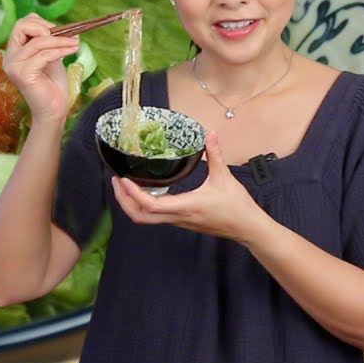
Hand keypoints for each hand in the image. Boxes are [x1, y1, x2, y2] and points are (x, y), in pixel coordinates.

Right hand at [1, 13, 79, 126]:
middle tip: (64, 34)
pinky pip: (43, 55)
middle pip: (21, 26)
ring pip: (37, 41)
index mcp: (14, 52)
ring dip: (60, 40)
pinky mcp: (23, 74)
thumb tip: (56, 26)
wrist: (53, 110)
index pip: (20, 25)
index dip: (40, 23)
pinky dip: (60, 50)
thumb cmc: (52, 85)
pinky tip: (71, 51)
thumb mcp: (49, 56)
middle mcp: (9, 58)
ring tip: (75, 43)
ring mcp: (14, 66)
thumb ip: (47, 42)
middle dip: (44, 27)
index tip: (58, 30)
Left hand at [110, 129, 269, 243]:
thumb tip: (210, 134)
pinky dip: (143, 205)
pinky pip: (156, 216)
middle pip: (140, 217)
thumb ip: (215, 155)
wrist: (248, 228)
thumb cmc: (237, 206)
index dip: (133, 194)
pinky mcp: (181, 221)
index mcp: (186, 206)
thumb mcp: (225, 177)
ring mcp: (179, 221)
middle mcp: (178, 216)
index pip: (151, 205)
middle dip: (123, 201)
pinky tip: (143, 191)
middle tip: (115, 182)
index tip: (123, 179)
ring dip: (131, 204)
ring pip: (146, 218)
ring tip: (124, 185)